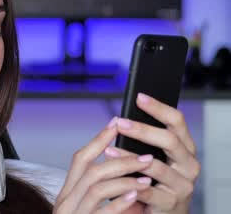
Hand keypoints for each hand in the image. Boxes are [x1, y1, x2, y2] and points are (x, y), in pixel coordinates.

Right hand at [54, 118, 155, 213]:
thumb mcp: (90, 209)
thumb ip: (100, 192)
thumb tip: (123, 167)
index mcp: (68, 195)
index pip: (80, 159)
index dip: (99, 139)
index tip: (117, 123)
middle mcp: (66, 203)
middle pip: (91, 171)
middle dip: (121, 161)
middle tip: (147, 157)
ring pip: (96, 188)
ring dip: (124, 180)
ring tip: (147, 179)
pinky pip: (103, 212)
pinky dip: (120, 202)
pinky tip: (135, 196)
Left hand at [105, 93, 200, 213]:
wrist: (162, 213)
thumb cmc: (156, 181)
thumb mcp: (154, 157)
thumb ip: (144, 141)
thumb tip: (118, 120)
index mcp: (184, 148)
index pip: (177, 121)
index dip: (158, 108)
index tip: (139, 97)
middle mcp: (188, 164)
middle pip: (169, 140)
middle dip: (143, 130)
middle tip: (121, 123)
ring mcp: (182, 185)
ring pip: (156, 166)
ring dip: (130, 157)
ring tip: (109, 151)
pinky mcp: (171, 203)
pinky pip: (148, 190)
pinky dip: (130, 182)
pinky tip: (116, 177)